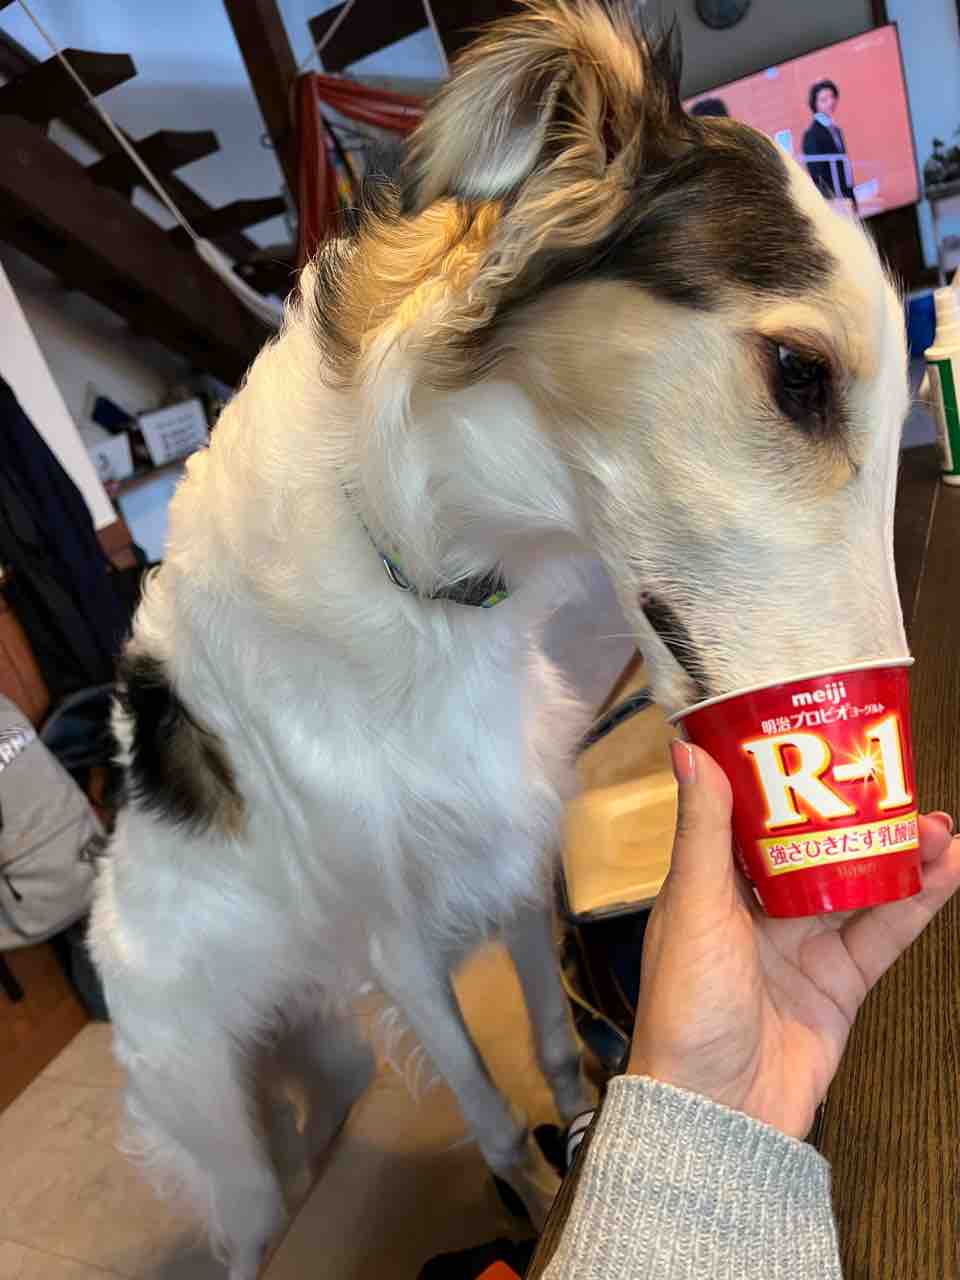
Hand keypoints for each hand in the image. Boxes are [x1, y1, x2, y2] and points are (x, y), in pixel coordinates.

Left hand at [627, 740, 959, 1139]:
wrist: (718, 1110)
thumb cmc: (687, 1006)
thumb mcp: (692, 906)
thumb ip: (702, 831)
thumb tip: (688, 749)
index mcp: (711, 884)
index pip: (752, 817)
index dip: (787, 779)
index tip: (820, 740)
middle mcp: (757, 909)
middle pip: (815, 847)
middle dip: (855, 814)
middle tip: (895, 778)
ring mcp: (803, 945)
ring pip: (859, 885)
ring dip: (897, 852)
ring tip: (936, 820)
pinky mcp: (840, 982)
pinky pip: (883, 932)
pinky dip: (917, 901)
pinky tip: (945, 868)